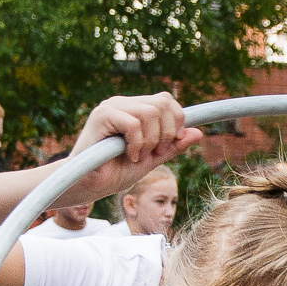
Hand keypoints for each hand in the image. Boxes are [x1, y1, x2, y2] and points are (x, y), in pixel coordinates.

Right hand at [61, 94, 202, 204]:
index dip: (176, 121)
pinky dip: (137, 144)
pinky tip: (128, 156)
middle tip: (154, 153)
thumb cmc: (115, 173)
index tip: (168, 145)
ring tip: (138, 157)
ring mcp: (111, 107)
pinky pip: (134, 123)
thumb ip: (172, 146)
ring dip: (151, 141)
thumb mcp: (152, 159)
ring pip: (150, 112)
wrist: (88, 185)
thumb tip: (198, 133)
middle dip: (166, 132)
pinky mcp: (101, 115)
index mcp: (134, 109)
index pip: (166, 100)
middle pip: (162, 102)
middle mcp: (123, 103)